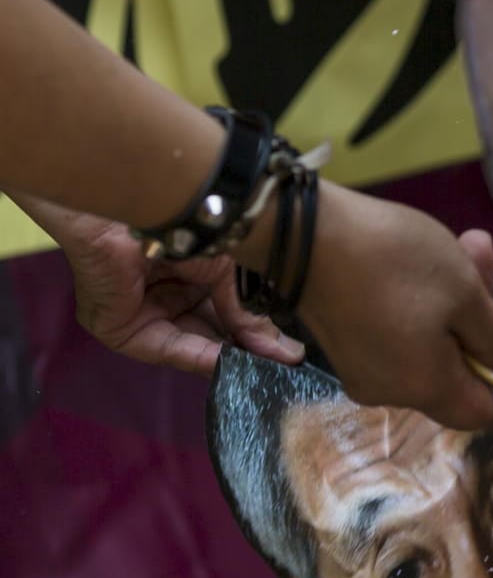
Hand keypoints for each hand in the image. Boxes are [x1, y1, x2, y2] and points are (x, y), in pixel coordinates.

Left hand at [13, 194, 301, 375]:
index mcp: (184, 274)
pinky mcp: (119, 329)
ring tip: (268, 365)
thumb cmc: (179, 227)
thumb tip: (282, 348)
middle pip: (209, 331)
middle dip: (245, 349)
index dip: (253, 332)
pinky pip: (166, 348)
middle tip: (284, 362)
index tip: (287, 350)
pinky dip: (200, 356)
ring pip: (192, 343)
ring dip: (228, 357)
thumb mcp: (223, 270)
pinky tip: (231, 361)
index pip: (222, 312)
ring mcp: (139, 315)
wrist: (135, 212)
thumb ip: (243, 313)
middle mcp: (162, 295)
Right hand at [293, 184, 492, 430]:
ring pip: (425, 342)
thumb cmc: (396, 263)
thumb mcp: (464, 292)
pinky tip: (425, 253)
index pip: (477, 411)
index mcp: (424, 389)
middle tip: (481, 257)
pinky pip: (395, 331)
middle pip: (451, 370)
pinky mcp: (343, 340)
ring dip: (450, 297)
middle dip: (474, 316)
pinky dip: (415, 299)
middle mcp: (389, 391)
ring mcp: (361, 367)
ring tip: (464, 242)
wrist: (301, 234)